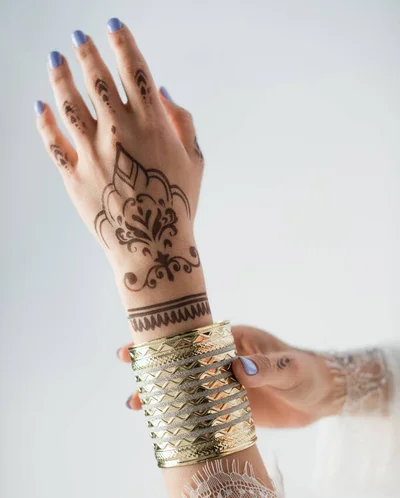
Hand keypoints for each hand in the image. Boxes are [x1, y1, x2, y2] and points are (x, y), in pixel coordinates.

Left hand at [36, 20, 203, 293]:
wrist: (153, 246)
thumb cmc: (179, 203)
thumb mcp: (195, 160)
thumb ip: (181, 121)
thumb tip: (162, 92)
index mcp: (153, 124)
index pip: (134, 69)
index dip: (122, 41)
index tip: (112, 24)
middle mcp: (120, 131)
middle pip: (98, 79)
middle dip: (87, 51)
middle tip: (78, 36)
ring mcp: (93, 152)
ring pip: (69, 103)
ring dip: (60, 76)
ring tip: (55, 58)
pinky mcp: (74, 174)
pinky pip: (53, 141)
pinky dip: (44, 121)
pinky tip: (40, 104)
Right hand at [118, 325, 344, 426]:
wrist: (323, 398)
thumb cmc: (309, 373)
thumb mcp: (290, 369)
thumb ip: (266, 368)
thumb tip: (236, 369)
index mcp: (234, 341)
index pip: (192, 337)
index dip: (164, 341)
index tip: (139, 345)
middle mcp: (222, 360)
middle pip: (181, 362)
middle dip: (154, 368)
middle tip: (130, 376)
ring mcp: (222, 384)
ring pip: (185, 387)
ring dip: (163, 395)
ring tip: (137, 406)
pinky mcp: (228, 407)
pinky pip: (199, 410)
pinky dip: (182, 415)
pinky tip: (163, 425)